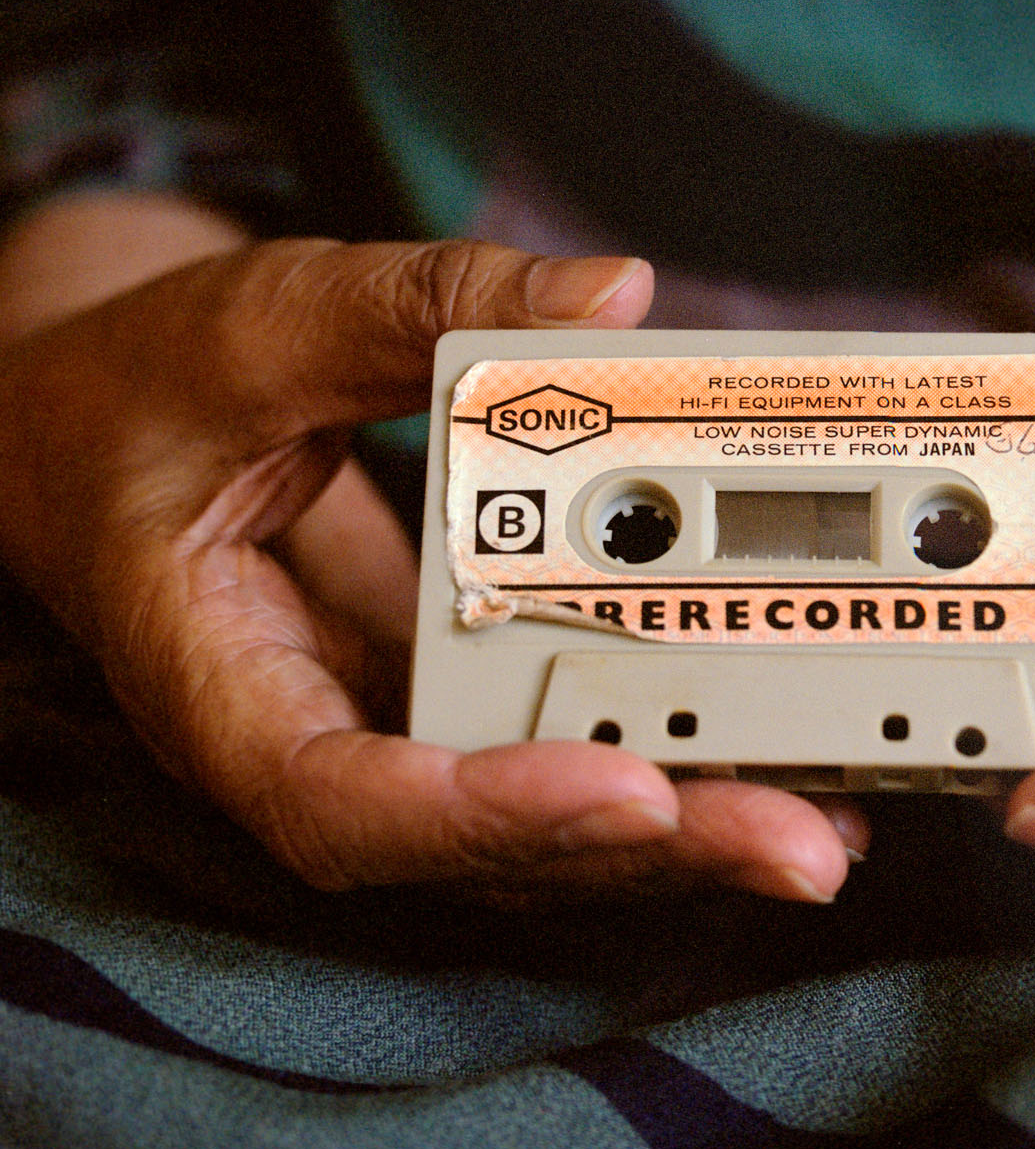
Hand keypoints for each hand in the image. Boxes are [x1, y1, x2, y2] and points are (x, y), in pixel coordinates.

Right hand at [0, 234, 862, 901]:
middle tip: (802, 842)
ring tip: (827, 819)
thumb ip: (420, 303)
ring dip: (683, 833)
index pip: (343, 804)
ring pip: (536, 824)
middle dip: (647, 849)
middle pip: (483, 845)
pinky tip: (774, 751)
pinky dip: (661, 759)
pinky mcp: (448, 695)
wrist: (93, 430)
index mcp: (225, 682)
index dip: (486, 816)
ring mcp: (392, 727)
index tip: (627, 793)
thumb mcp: (258, 322)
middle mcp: (322, 735)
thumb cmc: (142, 391)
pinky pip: (556, 752)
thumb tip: (613, 298)